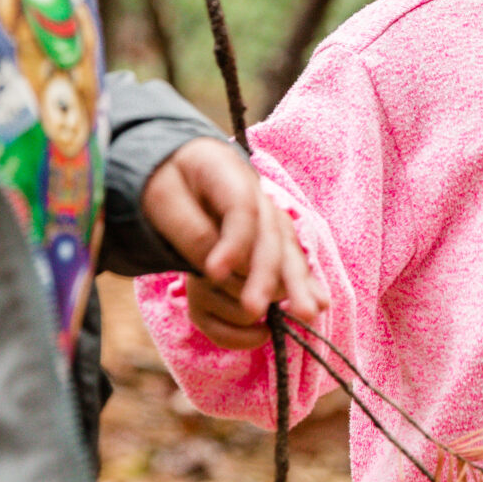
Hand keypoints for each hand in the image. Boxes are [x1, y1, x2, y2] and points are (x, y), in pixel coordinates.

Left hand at [142, 137, 325, 349]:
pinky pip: (289, 261)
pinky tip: (319, 302)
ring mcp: (269, 217)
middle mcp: (257, 195)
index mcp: (226, 172)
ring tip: (305, 313)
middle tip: (253, 308)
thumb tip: (219, 273)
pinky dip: (303, 283)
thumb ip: (191, 232)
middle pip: (270, 236)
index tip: (212, 273)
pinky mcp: (272, 238)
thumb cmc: (168, 182)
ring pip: (287, 251)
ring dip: (295, 284)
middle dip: (264, 275)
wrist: (183, 168)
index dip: (231, 244)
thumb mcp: (163, 198)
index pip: (241, 210)